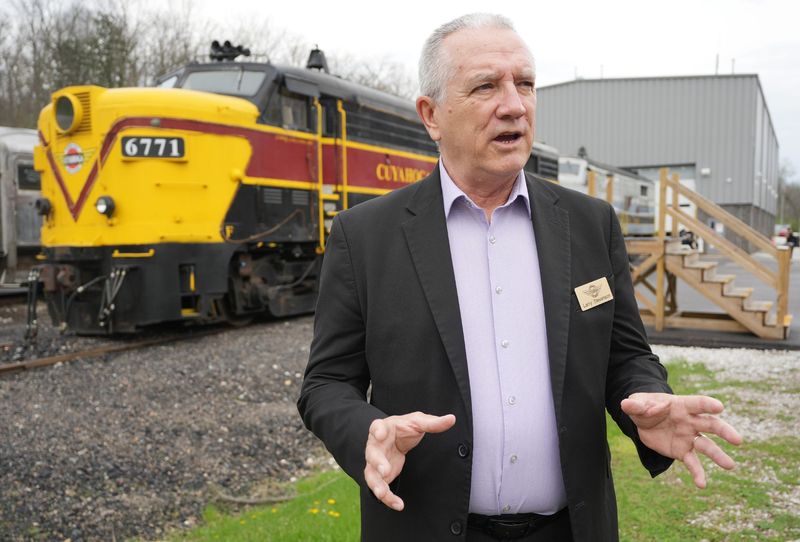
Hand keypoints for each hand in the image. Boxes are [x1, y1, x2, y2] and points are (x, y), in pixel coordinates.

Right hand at [364, 411, 455, 510]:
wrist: (395, 437)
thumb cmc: (404, 427)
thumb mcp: (418, 422)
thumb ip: (433, 423)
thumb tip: (451, 419)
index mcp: (384, 428)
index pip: (377, 426)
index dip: (377, 430)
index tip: (380, 434)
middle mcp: (375, 445)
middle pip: (372, 453)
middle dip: (377, 462)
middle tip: (385, 470)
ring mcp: (375, 462)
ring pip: (371, 474)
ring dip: (376, 484)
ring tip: (383, 493)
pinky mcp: (379, 476)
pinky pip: (380, 487)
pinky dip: (387, 498)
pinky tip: (398, 505)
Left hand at [621, 392, 741, 488]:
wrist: (644, 421)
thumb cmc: (644, 407)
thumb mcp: (637, 403)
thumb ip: (635, 405)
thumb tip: (626, 405)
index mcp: (681, 405)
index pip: (697, 403)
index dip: (707, 405)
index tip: (720, 407)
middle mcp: (691, 421)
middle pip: (711, 424)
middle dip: (724, 431)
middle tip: (737, 440)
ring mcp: (689, 437)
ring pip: (707, 446)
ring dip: (718, 455)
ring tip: (730, 465)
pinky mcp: (683, 451)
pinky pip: (692, 463)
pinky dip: (698, 473)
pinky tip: (702, 484)